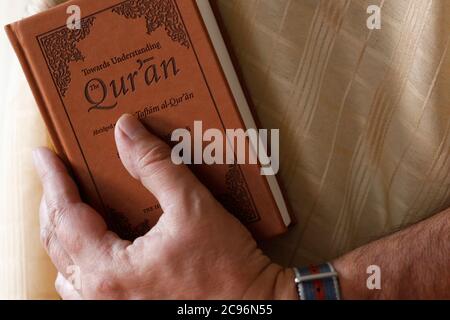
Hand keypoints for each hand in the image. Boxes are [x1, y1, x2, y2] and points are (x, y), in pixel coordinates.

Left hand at [33, 114, 296, 299]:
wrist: (250, 304)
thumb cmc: (226, 266)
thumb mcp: (192, 207)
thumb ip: (156, 166)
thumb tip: (127, 131)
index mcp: (110, 270)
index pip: (66, 217)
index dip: (54, 181)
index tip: (45, 156)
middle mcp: (101, 296)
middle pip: (57, 242)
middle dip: (53, 203)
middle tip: (54, 174)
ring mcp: (111, 307)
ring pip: (66, 268)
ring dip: (62, 234)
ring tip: (68, 205)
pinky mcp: (126, 309)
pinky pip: (83, 286)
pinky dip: (77, 260)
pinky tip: (91, 245)